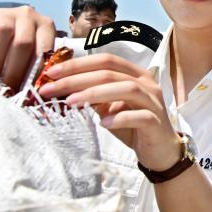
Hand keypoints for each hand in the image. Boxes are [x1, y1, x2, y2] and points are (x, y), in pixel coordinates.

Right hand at [0, 6, 56, 87]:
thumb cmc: (14, 50)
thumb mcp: (29, 56)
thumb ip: (35, 68)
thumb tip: (39, 95)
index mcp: (46, 26)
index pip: (45, 48)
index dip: (36, 71)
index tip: (27, 89)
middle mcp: (28, 15)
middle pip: (23, 42)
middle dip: (14, 69)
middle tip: (6, 86)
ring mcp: (5, 12)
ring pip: (3, 31)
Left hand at [38, 53, 180, 170]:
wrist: (161, 151)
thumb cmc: (133, 127)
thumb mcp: (109, 108)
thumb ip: (93, 96)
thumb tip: (63, 87)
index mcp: (135, 74)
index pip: (106, 60)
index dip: (77, 64)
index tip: (51, 73)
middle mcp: (147, 83)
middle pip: (110, 72)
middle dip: (77, 78)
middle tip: (51, 88)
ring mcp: (153, 102)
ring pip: (126, 89)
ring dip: (95, 93)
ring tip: (71, 103)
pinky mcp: (156, 122)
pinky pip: (139, 116)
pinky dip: (119, 118)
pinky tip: (102, 124)